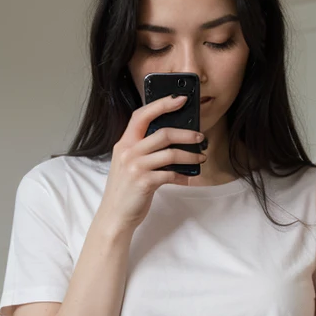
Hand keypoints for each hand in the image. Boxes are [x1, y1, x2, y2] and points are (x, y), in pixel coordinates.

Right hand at [99, 95, 206, 231]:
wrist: (114, 216)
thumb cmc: (126, 190)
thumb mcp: (128, 163)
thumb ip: (143, 149)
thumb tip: (172, 139)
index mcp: (124, 143)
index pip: (142, 115)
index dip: (162, 104)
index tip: (180, 99)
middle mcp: (128, 152)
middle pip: (162, 133)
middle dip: (186, 133)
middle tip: (200, 137)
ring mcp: (135, 167)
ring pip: (170, 153)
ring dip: (190, 155)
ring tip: (201, 157)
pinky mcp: (144, 182)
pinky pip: (170, 174)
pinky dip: (183, 175)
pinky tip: (188, 178)